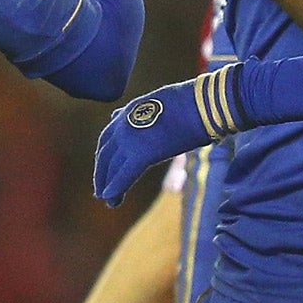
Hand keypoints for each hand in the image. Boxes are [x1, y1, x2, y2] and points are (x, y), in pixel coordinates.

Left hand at [95, 68, 238, 205]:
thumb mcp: (163, 105)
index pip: (108, 138)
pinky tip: (112, 200)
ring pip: (112, 167)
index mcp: (128, 111)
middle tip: (101, 190)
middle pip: (106, 154)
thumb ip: (149, 116)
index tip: (104, 168)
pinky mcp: (141, 153)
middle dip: (103, 173)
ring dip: (108, 185)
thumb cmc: (191, 102)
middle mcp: (122, 124)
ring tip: (108, 199)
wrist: (201, 104)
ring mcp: (130, 139)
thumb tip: (150, 123)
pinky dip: (116, 189)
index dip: (105, 156)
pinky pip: (124, 175)